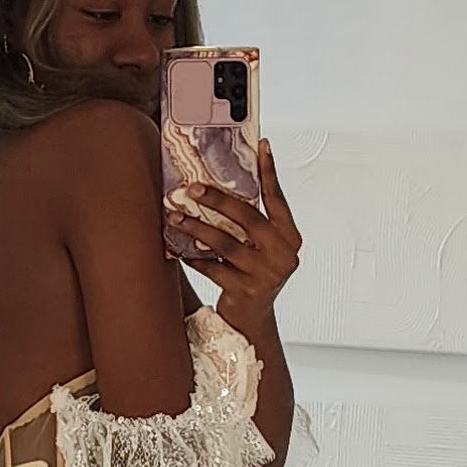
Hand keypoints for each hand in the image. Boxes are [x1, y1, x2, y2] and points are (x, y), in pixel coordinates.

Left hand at [164, 139, 301, 341]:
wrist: (252, 321)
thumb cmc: (253, 276)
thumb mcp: (261, 249)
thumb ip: (252, 224)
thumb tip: (223, 186)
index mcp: (290, 239)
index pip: (277, 199)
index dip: (269, 172)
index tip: (262, 145)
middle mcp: (283, 256)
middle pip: (248, 218)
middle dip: (218, 200)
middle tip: (193, 189)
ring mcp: (265, 275)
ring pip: (226, 243)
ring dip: (197, 227)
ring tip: (175, 217)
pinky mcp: (245, 291)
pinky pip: (213, 268)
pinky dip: (193, 257)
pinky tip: (177, 248)